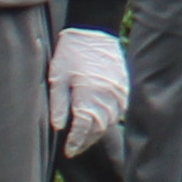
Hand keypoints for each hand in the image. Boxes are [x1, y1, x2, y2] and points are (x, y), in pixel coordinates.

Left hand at [44, 26, 130, 157]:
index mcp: (89, 94)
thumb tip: (59, 128)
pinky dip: (108, 119)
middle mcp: (107, 96)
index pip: (84, 128)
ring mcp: (118, 92)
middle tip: (75, 148)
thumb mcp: (57, 77)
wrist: (94, 30)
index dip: (76, 142)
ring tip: (86, 138)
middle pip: (99, 128)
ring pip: (110, 121)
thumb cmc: (71, 52)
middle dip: (86, 140)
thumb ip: (58, 104)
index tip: (68, 151)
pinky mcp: (123, 86)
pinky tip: (99, 121)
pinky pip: (118, 110)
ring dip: (98, 132)